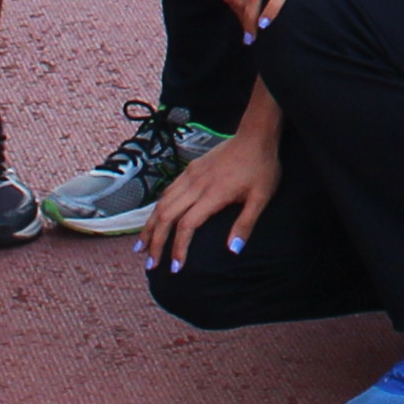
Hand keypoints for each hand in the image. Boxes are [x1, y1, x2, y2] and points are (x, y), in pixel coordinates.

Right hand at [137, 120, 280, 272]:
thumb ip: (245, 224)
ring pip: (161, 203)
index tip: (175, 267)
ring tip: (141, 246)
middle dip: (155, 242)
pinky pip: (167, 191)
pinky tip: (154, 219)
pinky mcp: (190, 169)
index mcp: (213, 194)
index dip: (178, 248)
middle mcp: (196, 185)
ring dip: (149, 226)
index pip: (186, 226)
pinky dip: (156, 208)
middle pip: (166, 216)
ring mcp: (190, 175)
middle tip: (150, 264)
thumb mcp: (261, 197)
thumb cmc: (261, 167)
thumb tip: (232, 250)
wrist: (256, 135)